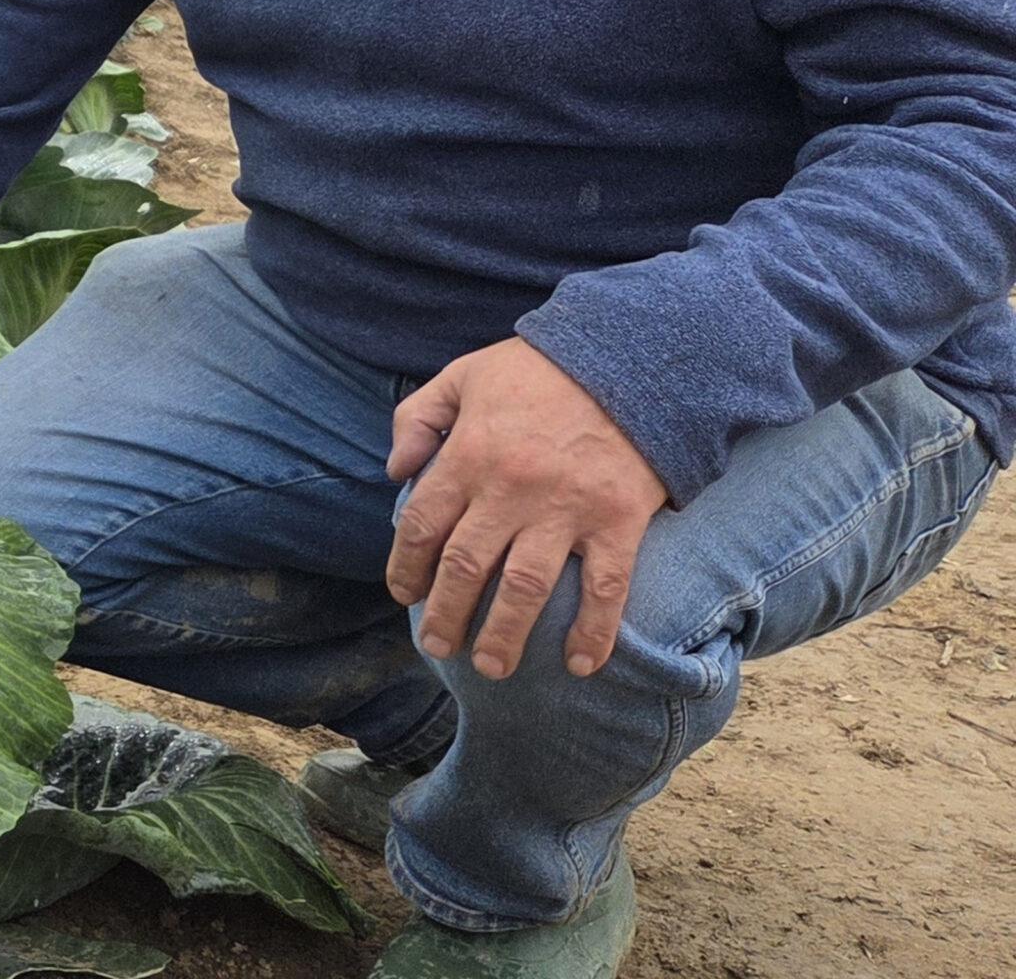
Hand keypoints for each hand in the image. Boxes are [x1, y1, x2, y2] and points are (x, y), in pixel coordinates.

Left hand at [386, 338, 666, 681]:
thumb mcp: (463, 376)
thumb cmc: (538, 369)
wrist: (627, 357)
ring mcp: (567, 508)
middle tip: (438, 646)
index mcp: (468, 454)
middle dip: (446, 614)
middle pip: (467, 567)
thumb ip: (418, 418)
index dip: (407, 567)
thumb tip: (395, 471)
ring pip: (526, 588)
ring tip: (490, 667)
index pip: (422, 525)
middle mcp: (511, 488)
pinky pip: (606, 589)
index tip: (405, 595)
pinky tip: (581, 665)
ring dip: (505, 635)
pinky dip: (594, 631)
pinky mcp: (619, 520)